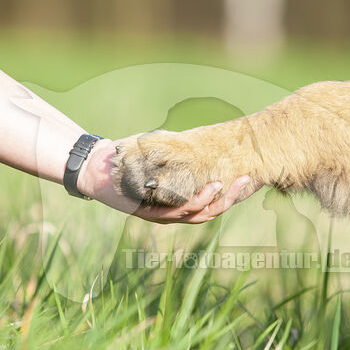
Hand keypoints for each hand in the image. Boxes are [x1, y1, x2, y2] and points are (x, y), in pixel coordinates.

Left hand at [77, 138, 261, 223]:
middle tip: (247, 180)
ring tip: (222, 185)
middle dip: (230, 196)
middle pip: (210, 211)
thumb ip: (182, 150)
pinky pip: (173, 212)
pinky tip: (200, 191)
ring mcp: (161, 215)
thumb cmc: (130, 157)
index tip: (251, 175)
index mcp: (181, 200)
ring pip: (194, 214)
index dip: (234, 191)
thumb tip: (208, 134)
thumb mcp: (162, 150)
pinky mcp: (147, 213)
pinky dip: (189, 203)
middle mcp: (174, 212)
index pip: (214, 200)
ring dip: (211, 200)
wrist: (97, 164)